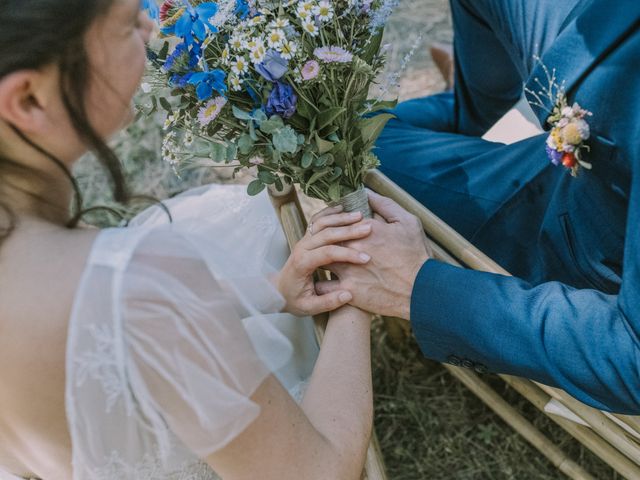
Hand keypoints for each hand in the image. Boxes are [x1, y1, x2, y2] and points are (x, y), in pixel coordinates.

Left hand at [276, 205, 372, 315]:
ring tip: (360, 216)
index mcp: (302, 264)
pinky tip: (343, 208)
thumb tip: (348, 294)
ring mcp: (303, 240)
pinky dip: (330, 212)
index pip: (327, 254)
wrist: (277, 290)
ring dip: (341, 218)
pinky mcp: (306, 237)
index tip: (366, 258)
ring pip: (322, 222)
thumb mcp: (308, 308)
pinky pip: (317, 220)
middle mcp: (302, 248)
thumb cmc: (294, 300)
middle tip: (368, 229)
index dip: (347, 254)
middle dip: (348, 231)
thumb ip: (327, 302)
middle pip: (326, 233)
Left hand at [316, 190, 431, 319]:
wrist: (422, 290)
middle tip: (322, 244)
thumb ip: (384, 204)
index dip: (336, 223)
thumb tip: (365, 192)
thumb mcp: (407, 222)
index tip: (337, 227)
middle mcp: (351, 247)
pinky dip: (320, 285)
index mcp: (364, 228)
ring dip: (318, 260)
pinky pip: (323, 287)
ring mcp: (347, 269)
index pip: (338, 219)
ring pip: (319, 261)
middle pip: (324, 238)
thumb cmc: (416, 255)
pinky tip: (322, 283)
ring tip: (319, 262)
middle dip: (322, 240)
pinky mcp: (347, 291)